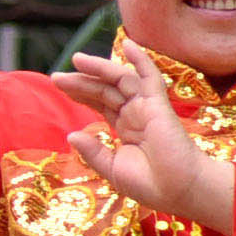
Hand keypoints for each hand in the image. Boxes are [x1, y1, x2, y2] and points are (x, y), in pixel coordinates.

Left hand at [53, 47, 235, 231]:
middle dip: (82, 81)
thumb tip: (71, 135)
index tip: (59, 85)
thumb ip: (93, 152)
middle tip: (56, 76)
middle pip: (106, 89)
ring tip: (76, 60)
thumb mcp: (112, 169)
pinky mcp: (159, 106)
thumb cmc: (150, 184)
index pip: (100, 103)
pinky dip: (140, 60)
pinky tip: (128, 44)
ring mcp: (148, 108)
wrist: (179, 191)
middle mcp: (136, 114)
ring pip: (121, 80)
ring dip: (100, 68)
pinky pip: (149, 78)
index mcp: (125, 128)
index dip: (81, 92)